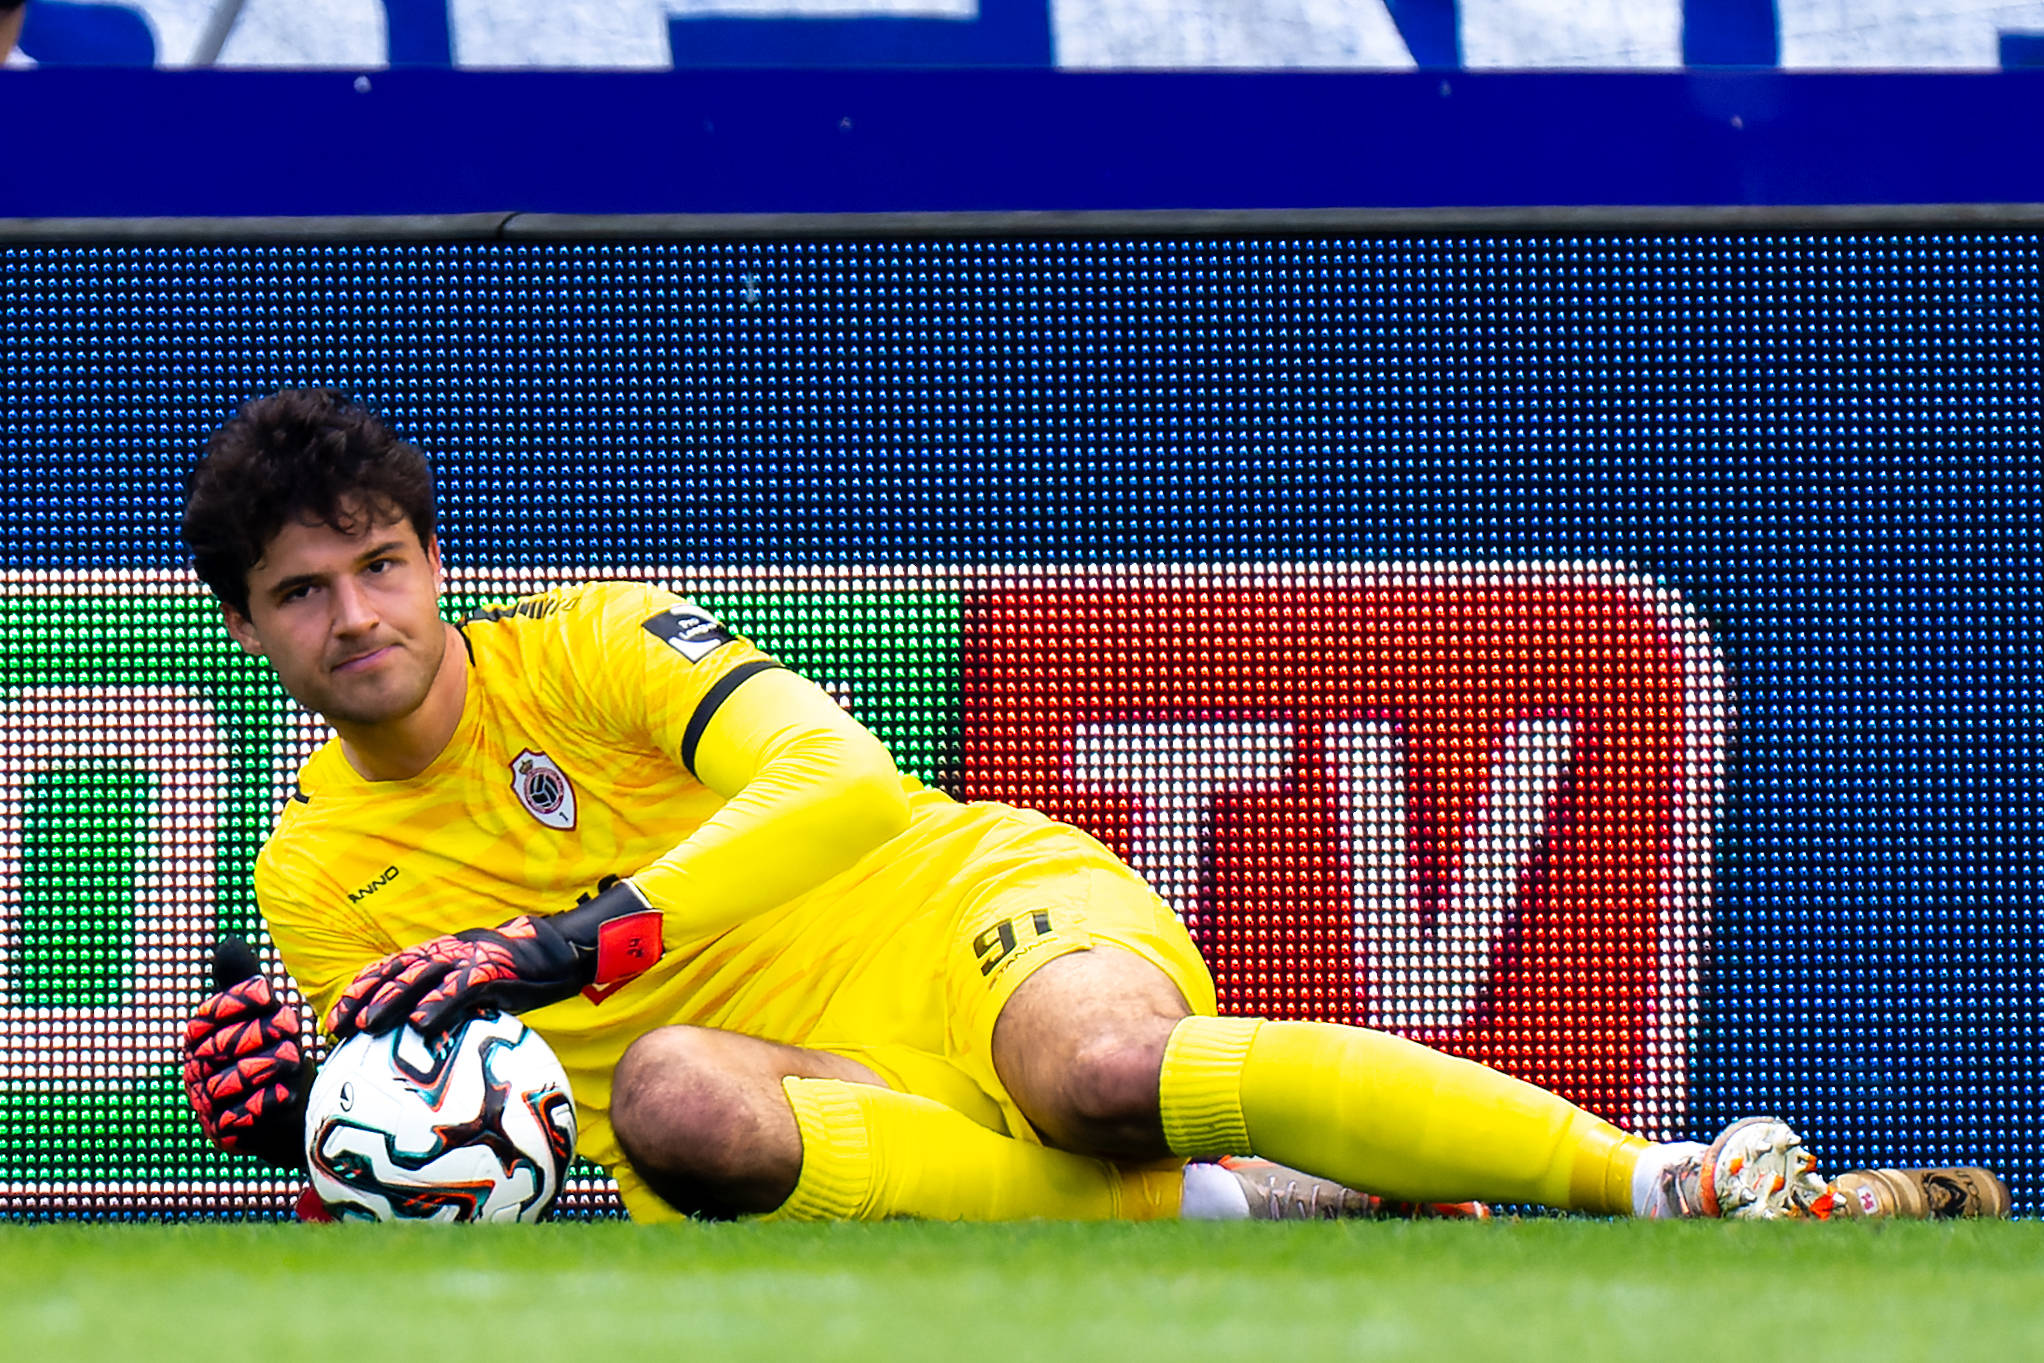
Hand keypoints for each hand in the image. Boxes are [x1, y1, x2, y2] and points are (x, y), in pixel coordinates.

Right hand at [182, 937, 312, 1169]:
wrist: (296, 1106)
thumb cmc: (277, 1050)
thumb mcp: (266, 1012)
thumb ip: (244, 983)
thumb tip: (228, 942)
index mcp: (200, 1038)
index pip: (206, 1016)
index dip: (236, 1002)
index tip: (268, 994)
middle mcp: (195, 1070)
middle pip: (221, 1047)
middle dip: (262, 1035)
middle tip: (294, 1031)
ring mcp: (206, 1103)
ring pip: (229, 1081)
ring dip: (269, 1067)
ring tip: (296, 1060)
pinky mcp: (223, 1133)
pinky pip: (238, 1117)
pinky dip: (266, 1102)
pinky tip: (288, 1092)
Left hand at [326, 879, 662, 1037]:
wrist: (564, 950)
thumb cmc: (523, 975)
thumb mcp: (482, 990)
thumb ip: (455, 1007)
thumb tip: (429, 1048)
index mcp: (442, 955)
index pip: (391, 968)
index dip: (360, 990)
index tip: (335, 1020)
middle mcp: (448, 952)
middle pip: (396, 970)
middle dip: (363, 997)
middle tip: (338, 1027)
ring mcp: (470, 958)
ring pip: (421, 976)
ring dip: (391, 1001)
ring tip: (367, 1026)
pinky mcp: (494, 969)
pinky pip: (462, 988)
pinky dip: (439, 1004)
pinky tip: (421, 1026)